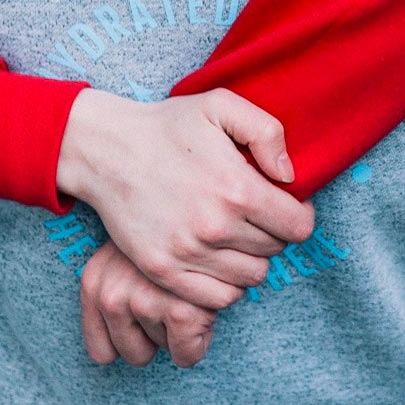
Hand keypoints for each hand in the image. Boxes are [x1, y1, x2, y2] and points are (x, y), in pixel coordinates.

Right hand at [57, 88, 314, 308]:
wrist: (105, 150)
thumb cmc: (166, 125)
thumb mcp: (220, 105)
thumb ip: (267, 131)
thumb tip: (289, 175)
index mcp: (237, 188)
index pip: (299, 227)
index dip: (297, 214)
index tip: (282, 204)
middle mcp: (216, 227)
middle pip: (275, 251)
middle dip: (271, 233)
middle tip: (251, 214)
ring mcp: (188, 252)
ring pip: (250, 278)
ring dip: (250, 259)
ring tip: (233, 236)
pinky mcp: (163, 270)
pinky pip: (217, 299)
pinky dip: (225, 286)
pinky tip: (216, 261)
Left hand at [81, 240, 220, 366]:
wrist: (194, 194)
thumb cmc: (161, 228)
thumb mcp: (123, 253)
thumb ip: (115, 291)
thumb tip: (108, 357)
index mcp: (94, 283)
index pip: (102, 352)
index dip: (128, 343)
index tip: (144, 324)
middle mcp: (111, 295)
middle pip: (135, 353)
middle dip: (158, 334)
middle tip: (172, 295)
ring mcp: (144, 302)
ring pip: (165, 349)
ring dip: (182, 328)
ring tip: (188, 289)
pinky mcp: (179, 311)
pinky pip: (188, 352)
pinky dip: (201, 338)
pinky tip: (203, 304)